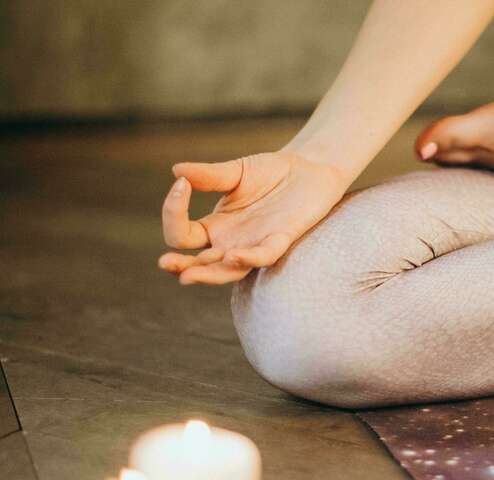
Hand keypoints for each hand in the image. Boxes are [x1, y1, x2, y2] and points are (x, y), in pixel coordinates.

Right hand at [159, 151, 347, 284]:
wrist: (308, 170)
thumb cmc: (271, 173)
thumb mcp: (235, 171)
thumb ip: (209, 175)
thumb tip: (176, 171)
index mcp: (215, 226)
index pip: (182, 234)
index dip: (173, 213)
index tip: (181, 185)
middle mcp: (231, 242)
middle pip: (200, 263)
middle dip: (181, 265)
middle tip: (165, 263)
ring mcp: (255, 244)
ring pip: (228, 270)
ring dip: (209, 274)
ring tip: (187, 276)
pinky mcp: (281, 240)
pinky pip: (264, 256)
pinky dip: (249, 258)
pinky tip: (233, 255)